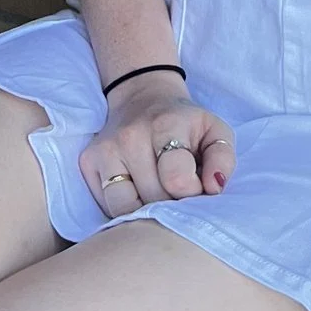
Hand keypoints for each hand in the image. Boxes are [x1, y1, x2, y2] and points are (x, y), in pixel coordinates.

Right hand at [81, 74, 234, 219]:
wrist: (143, 98)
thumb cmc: (185, 124)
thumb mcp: (214, 131)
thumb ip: (222, 158)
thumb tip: (215, 187)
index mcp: (165, 124)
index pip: (176, 179)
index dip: (192, 192)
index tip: (196, 186)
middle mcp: (130, 136)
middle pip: (152, 198)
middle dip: (171, 205)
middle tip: (178, 195)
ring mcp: (104, 150)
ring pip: (123, 208)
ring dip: (144, 213)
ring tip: (158, 197)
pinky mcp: (88, 162)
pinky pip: (106, 206)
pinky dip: (124, 209)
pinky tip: (138, 193)